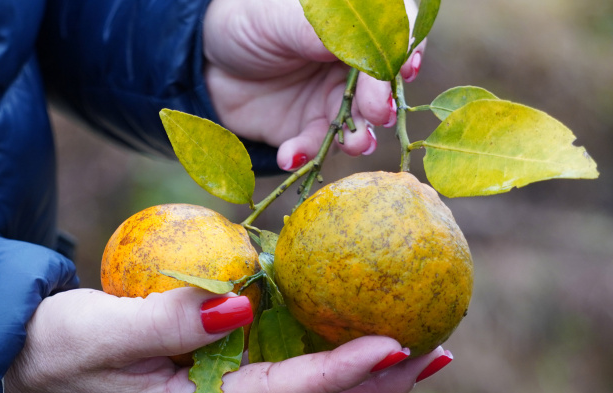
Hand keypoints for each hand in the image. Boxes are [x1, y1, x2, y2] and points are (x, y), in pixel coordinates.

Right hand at [4, 287, 450, 392]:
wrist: (18, 361)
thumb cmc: (51, 347)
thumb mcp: (103, 331)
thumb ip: (170, 320)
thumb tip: (243, 303)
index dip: (343, 373)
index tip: (397, 346)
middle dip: (376, 388)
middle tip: (436, 355)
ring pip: (302, 392)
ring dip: (359, 374)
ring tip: (414, 347)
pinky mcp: (205, 372)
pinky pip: (277, 367)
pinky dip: (319, 351)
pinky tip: (339, 324)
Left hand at [203, 0, 424, 170]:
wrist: (205, 62)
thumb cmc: (248, 23)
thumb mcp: (286, 17)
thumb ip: (328, 31)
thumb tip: (372, 51)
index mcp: (354, 31)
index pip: (398, 38)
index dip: (407, 54)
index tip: (406, 71)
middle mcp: (352, 68)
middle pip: (383, 89)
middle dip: (382, 104)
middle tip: (377, 114)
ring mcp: (332, 102)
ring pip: (358, 125)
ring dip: (356, 138)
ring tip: (351, 144)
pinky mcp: (307, 132)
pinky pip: (316, 148)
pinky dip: (305, 154)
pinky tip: (288, 154)